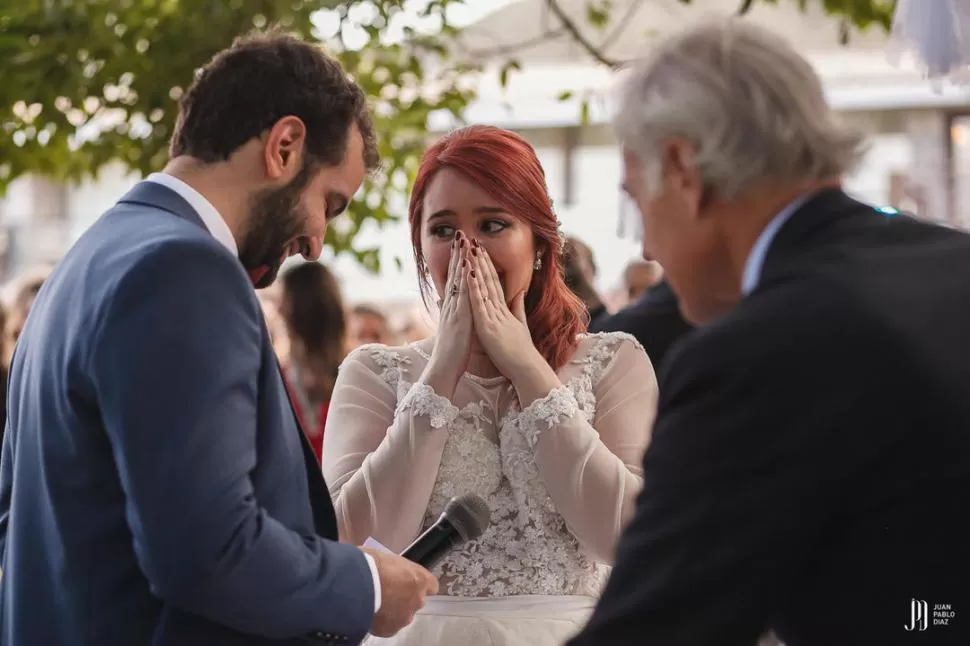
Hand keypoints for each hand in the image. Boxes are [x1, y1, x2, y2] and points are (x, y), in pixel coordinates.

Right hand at [362, 548, 438, 637]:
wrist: (355, 586)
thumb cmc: (370, 567)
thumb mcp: (387, 557)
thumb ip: (396, 567)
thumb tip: (390, 567)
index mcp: (420, 579)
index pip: (431, 585)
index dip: (419, 584)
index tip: (411, 583)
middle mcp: (417, 600)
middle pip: (416, 601)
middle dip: (404, 597)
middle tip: (387, 591)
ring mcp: (404, 617)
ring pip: (403, 615)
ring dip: (393, 610)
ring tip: (376, 602)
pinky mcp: (390, 629)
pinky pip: (389, 626)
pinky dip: (382, 621)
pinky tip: (371, 611)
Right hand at [423, 232, 472, 397]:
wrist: (444, 369)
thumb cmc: (452, 352)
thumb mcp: (453, 329)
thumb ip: (451, 315)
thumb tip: (446, 304)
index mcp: (453, 308)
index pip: (456, 280)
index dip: (458, 262)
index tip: (461, 245)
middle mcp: (452, 305)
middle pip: (455, 274)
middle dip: (457, 253)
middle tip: (459, 232)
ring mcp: (455, 310)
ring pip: (457, 279)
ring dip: (460, 259)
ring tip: (462, 240)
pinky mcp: (459, 317)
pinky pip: (462, 294)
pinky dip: (464, 279)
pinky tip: (467, 265)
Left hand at [466, 240, 537, 378]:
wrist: (526, 367)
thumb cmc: (522, 351)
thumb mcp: (520, 325)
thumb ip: (518, 307)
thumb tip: (518, 292)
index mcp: (504, 310)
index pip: (495, 282)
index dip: (488, 265)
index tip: (481, 250)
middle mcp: (498, 309)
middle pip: (489, 280)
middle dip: (481, 260)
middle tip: (474, 241)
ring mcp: (493, 316)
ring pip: (483, 287)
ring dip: (476, 267)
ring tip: (470, 249)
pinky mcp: (488, 326)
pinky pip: (479, 304)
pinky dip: (474, 288)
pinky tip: (469, 273)